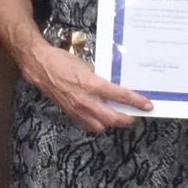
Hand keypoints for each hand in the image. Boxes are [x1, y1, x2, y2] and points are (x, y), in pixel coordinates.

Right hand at [26, 43, 151, 132]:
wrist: (40, 66)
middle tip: (136, 116)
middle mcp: (86, 100)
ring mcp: (77, 109)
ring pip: (101, 126)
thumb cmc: (62, 61)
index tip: (147, 105)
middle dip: (128, 119)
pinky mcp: (70, 113)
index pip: (120, 96)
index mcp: (92, 84)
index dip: (136, 102)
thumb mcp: (87, 66)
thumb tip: (114, 85)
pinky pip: (87, 125)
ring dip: (112, 123)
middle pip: (113, 118)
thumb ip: (100, 78)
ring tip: (120, 117)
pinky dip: (98, 124)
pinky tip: (102, 118)